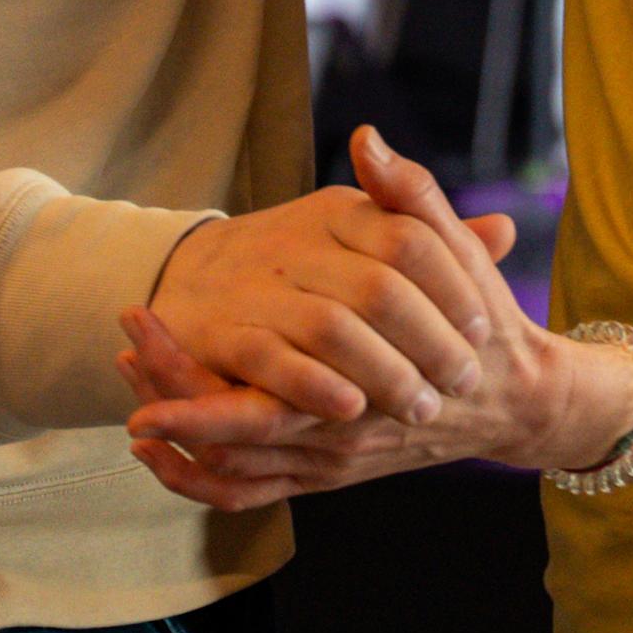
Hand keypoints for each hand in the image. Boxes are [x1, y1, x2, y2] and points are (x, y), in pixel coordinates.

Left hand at [123, 131, 621, 506]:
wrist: (511, 398)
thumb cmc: (481, 319)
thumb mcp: (455, 252)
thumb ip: (408, 196)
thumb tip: (366, 138)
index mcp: (359, 383)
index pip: (251, 390)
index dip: (184, 365)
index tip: (133, 319)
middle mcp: (340, 434)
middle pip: (231, 433)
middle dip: (170, 389)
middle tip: (121, 346)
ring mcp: (330, 461)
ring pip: (234, 470)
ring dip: (177, 442)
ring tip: (130, 396)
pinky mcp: (326, 477)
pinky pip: (249, 495)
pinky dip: (198, 482)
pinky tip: (160, 454)